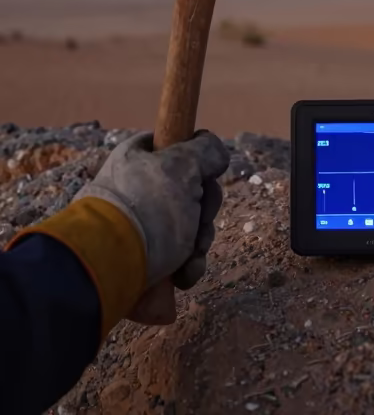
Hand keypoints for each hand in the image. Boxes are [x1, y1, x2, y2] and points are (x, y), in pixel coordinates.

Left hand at [76, 130, 229, 288]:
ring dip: (198, 241)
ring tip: (190, 255)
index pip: (180, 148)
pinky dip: (186, 265)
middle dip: (204, 210)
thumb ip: (207, 150)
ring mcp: (139, 224)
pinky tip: (183, 274)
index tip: (204, 179)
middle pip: (191, 190)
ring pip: (189, 225)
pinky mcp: (142, 257)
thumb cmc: (148, 206)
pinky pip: (176, 256)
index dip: (199, 164)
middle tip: (200, 219)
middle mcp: (137, 187)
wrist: (107, 266)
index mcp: (139, 156)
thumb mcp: (183, 165)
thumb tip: (216, 155)